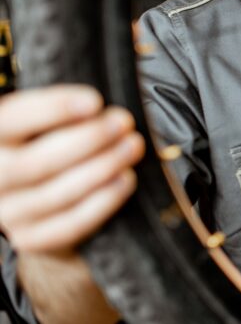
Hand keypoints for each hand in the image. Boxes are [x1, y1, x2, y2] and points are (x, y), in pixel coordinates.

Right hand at [0, 85, 144, 252]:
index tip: (94, 101)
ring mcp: (7, 212)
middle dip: (88, 140)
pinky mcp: (29, 238)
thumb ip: (59, 109)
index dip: (52, 110)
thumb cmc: (39, 142)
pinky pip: (68, 224)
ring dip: (102, 167)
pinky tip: (125, 179)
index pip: (11, 120)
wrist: (26, 192)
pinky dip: (101, 202)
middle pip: (35, 163)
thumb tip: (100, 99)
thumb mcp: (38, 121)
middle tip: (123, 122)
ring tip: (131, 146)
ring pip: (54, 194)